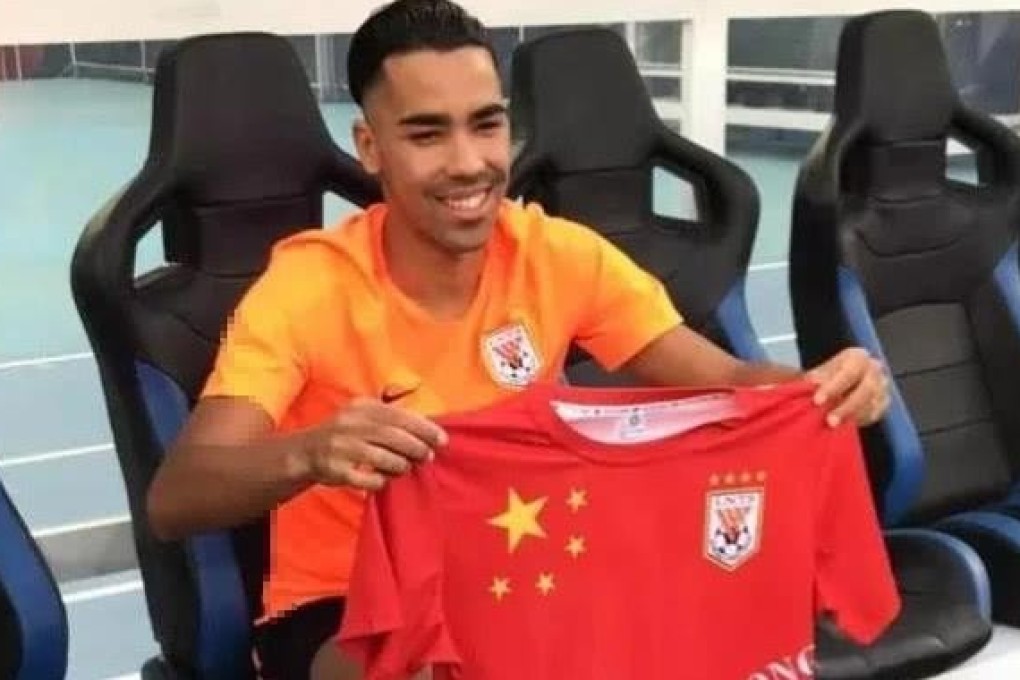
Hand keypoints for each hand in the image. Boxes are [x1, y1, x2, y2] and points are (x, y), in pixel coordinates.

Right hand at [298, 397, 446, 490]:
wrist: (304, 452)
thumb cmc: (345, 434)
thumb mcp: (362, 413)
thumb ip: (389, 410)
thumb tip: (425, 416)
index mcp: (361, 408)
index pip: (398, 416)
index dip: (423, 428)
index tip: (442, 439)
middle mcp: (350, 425)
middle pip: (392, 436)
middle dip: (416, 447)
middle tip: (429, 456)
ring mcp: (341, 448)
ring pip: (381, 458)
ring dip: (401, 465)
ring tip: (407, 467)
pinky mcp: (335, 470)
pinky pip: (366, 479)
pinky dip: (380, 481)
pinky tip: (384, 480)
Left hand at [807, 348, 889, 427]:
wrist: (837, 387)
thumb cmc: (825, 378)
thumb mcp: (817, 375)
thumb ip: (815, 380)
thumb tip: (813, 384)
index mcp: (858, 357)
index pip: (848, 372)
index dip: (833, 387)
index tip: (817, 401)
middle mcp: (874, 369)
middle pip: (866, 389)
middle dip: (847, 407)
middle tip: (830, 421)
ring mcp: (882, 386)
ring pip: (872, 404)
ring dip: (852, 417)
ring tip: (833, 426)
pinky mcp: (883, 403)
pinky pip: (874, 414)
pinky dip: (859, 420)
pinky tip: (844, 425)